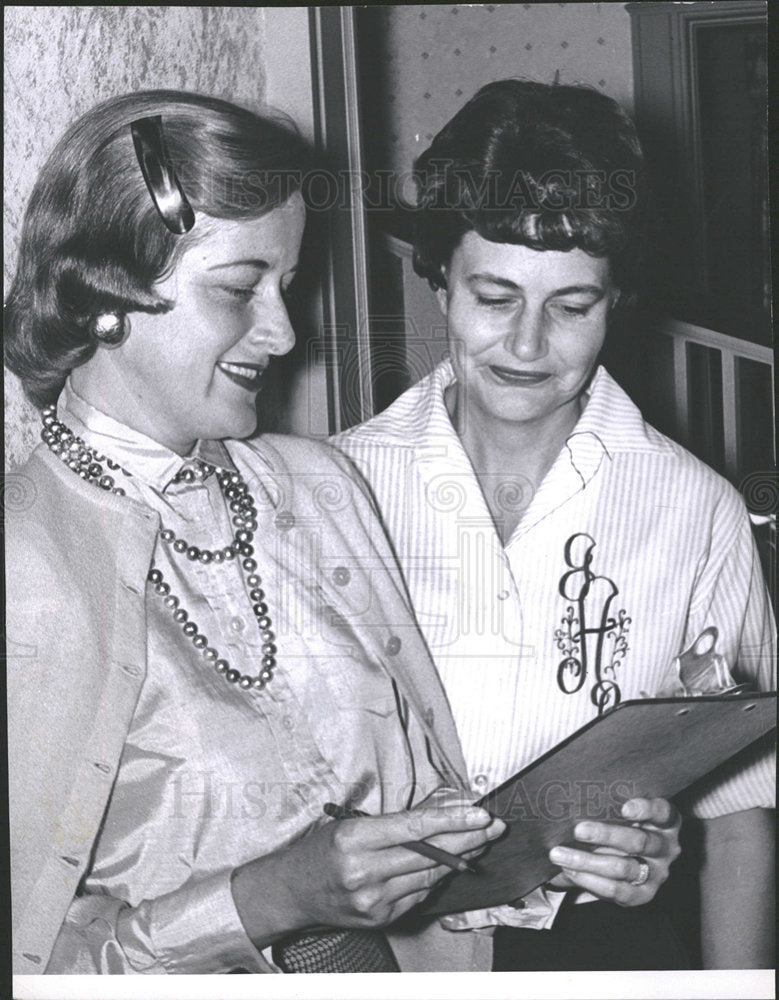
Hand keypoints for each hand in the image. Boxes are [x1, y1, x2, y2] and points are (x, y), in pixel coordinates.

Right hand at [231, 801, 503, 945]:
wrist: (292, 892)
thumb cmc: (322, 848)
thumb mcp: (352, 821)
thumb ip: (397, 817)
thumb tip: (445, 805)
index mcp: (354, 839)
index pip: (415, 828)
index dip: (453, 820)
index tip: (480, 813)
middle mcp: (363, 872)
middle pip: (429, 854)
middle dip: (468, 839)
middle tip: (495, 826)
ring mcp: (373, 900)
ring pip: (430, 876)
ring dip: (460, 858)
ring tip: (481, 842)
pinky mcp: (381, 918)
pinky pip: (420, 894)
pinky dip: (437, 877)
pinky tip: (452, 863)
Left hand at [546, 797, 680, 905]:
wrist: (623, 859)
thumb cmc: (619, 826)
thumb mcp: (619, 813)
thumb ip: (608, 808)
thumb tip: (570, 800)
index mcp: (665, 822)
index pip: (662, 812)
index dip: (645, 809)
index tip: (623, 808)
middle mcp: (666, 848)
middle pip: (639, 841)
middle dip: (605, 835)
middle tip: (578, 830)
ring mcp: (656, 873)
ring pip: (623, 868)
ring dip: (587, 861)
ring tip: (560, 854)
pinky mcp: (643, 894)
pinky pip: (616, 890)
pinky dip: (589, 880)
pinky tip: (570, 871)